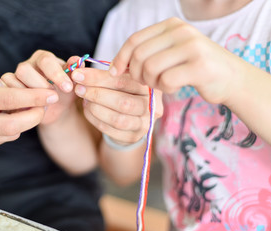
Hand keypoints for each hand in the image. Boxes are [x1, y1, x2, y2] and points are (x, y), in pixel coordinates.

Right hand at [0, 59, 57, 150]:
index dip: (33, 97)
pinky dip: (12, 128)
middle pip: (10, 125)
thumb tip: (3, 83)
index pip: (6, 99)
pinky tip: (11, 116)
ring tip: (30, 108)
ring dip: (25, 122)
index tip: (50, 94)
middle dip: (35, 116)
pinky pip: (1, 139)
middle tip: (46, 105)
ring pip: (8, 134)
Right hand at [2, 51, 80, 124]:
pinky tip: (33, 109)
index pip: (45, 60)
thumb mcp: (74, 82)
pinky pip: (6, 95)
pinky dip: (21, 104)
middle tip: (54, 97)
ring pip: (13, 83)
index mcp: (43, 58)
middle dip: (41, 86)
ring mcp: (14, 78)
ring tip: (44, 105)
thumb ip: (76, 71)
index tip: (68, 88)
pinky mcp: (7, 91)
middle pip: (24, 70)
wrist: (57, 109)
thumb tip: (78, 60)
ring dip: (30, 97)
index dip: (56, 74)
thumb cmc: (66, 92)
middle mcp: (27, 65)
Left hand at [71, 67, 162, 144]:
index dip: (98, 77)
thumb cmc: (119, 90)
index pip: (124, 81)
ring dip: (95, 108)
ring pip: (118, 119)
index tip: (78, 74)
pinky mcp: (134, 137)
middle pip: (123, 102)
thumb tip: (76, 63)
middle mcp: (152, 105)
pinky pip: (111, 130)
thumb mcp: (113, 77)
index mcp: (148, 85)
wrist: (127, 115)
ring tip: (83, 99)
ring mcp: (144, 123)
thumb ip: (98, 72)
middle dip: (96, 94)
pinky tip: (87, 110)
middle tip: (78, 88)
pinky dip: (95, 119)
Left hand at [110, 17, 246, 104]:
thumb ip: (148, 53)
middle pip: (139, 56)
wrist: (231, 78)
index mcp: (171, 25)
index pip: (134, 40)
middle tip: (146, 82)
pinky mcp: (199, 66)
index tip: (115, 73)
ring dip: (151, 82)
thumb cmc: (194, 67)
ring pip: (150, 68)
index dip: (120, 58)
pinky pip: (166, 81)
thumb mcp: (172, 52)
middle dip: (136, 74)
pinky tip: (175, 86)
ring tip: (163, 83)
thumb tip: (116, 66)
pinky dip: (165, 88)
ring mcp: (192, 47)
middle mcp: (181, 32)